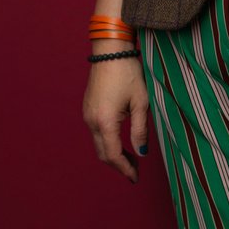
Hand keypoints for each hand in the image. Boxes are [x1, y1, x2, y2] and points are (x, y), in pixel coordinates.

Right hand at [83, 56, 149, 182]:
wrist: (110, 51)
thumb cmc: (128, 73)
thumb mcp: (141, 103)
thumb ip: (140, 130)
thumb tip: (142, 152)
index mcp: (105, 121)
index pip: (113, 155)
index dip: (125, 169)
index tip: (135, 178)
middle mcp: (91, 121)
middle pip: (103, 154)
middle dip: (118, 165)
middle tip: (135, 171)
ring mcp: (87, 115)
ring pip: (98, 144)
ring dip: (113, 154)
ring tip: (131, 158)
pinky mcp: (88, 109)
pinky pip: (96, 133)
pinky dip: (107, 142)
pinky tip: (120, 142)